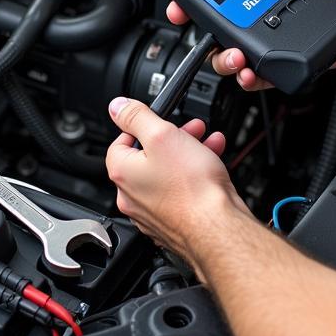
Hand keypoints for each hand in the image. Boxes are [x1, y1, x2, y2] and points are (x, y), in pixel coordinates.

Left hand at [105, 96, 248, 269]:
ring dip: (188, 152)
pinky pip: (180, 191)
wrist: (217, 228)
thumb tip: (117, 107)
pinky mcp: (173, 222)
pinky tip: (212, 164)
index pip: (120, 141)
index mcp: (123, 173)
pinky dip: (194, 175)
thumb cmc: (191, 189)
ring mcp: (153, 212)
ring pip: (167, 172)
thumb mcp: (162, 135)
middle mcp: (132, 196)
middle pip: (148, 156)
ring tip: (207, 142)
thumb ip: (137, 116)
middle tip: (190, 129)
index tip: (158, 119)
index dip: (141, 126)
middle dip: (172, 137)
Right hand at [167, 0, 335, 89]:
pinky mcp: (284, 59)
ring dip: (222, 56)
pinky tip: (249, 69)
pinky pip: (257, 74)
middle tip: (192, 22)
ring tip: (232, 53)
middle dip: (197, 25)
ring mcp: (271, 35)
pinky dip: (247, 77)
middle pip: (215, 22)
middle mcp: (260, 6)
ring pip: (229, 51)